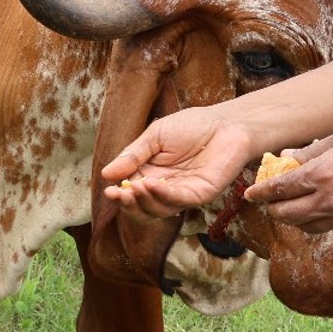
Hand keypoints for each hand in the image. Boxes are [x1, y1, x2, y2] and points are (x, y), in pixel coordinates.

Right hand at [100, 107, 259, 216]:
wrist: (226, 122)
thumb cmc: (192, 125)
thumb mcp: (155, 136)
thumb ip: (133, 156)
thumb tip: (106, 174)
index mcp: (151, 174)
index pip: (131, 191)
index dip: (119, 194)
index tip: (109, 190)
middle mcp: (165, 188)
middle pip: (142, 207)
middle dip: (128, 204)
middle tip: (118, 194)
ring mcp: (183, 193)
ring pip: (158, 209)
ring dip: (143, 201)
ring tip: (133, 188)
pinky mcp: (200, 194)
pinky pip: (178, 200)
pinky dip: (162, 195)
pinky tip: (150, 185)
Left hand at [244, 126, 332, 232]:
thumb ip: (312, 151)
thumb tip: (287, 158)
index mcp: (321, 175)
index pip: (280, 189)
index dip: (261, 193)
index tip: (250, 194)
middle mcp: (330, 201)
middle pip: (288, 215)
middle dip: (273, 210)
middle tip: (269, 203)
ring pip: (308, 226)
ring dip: (295, 218)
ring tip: (292, 207)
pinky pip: (331, 226)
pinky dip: (321, 219)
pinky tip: (323, 207)